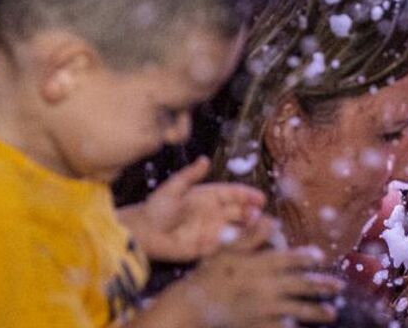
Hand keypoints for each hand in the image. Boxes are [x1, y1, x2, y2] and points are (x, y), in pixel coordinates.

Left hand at [122, 158, 266, 262]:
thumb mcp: (174, 188)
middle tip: (261, 216)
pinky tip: (246, 243)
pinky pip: (226, 246)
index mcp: (209, 196)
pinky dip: (238, 244)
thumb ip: (190, 175)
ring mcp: (213, 230)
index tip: (260, 198)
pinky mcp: (208, 248)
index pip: (233, 194)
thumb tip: (205, 159)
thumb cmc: (157, 208)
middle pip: (239, 212)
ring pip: (237, 228)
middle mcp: (214, 213)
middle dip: (252, 213)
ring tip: (261, 229)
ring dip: (250, 229)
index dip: (247, 195)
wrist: (145, 232)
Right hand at [171, 221, 341, 326]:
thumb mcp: (228, 249)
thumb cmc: (210, 275)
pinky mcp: (259, 325)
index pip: (291, 259)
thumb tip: (272, 219)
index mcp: (262, 265)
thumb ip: (252, 235)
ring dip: (316, 311)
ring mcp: (265, 309)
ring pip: (297, 309)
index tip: (319, 257)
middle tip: (339, 286)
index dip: (307, 257)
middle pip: (301, 285)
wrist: (194, 306)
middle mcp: (268, 286)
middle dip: (322, 285)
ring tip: (331, 313)